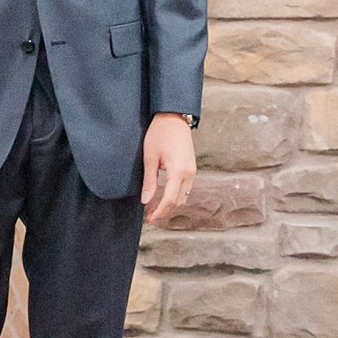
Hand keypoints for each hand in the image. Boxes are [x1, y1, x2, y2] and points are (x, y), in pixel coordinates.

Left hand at [141, 113, 195, 227]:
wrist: (173, 116)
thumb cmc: (159, 134)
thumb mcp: (150, 157)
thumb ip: (149, 181)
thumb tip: (145, 201)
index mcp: (178, 171)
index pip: (170, 200)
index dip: (160, 212)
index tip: (150, 220)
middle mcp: (189, 173)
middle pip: (179, 201)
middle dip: (165, 211)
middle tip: (150, 216)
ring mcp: (192, 171)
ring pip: (184, 196)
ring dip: (171, 204)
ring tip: (154, 208)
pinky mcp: (192, 167)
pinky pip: (186, 188)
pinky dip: (176, 195)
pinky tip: (164, 195)